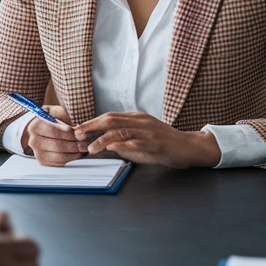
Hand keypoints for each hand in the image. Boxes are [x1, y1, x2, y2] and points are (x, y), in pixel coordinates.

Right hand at [21, 105, 92, 166]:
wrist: (40, 131)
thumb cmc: (51, 123)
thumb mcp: (57, 118)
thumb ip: (68, 125)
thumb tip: (81, 134)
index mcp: (35, 127)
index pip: (53, 131)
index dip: (68, 134)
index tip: (81, 134)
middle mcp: (33, 141)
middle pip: (57, 145)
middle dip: (74, 145)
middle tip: (85, 144)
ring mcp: (37, 153)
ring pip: (58, 156)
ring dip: (74, 154)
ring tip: (83, 150)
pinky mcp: (42, 161)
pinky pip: (58, 163)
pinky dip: (69, 160)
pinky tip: (76, 155)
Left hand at [74, 112, 220, 168]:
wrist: (188, 147)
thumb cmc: (164, 145)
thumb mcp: (141, 140)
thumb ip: (124, 141)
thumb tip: (103, 146)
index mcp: (136, 118)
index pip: (109, 116)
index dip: (92, 122)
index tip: (78, 130)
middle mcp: (140, 121)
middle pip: (111, 119)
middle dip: (91, 126)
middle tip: (77, 135)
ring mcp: (148, 131)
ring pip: (121, 130)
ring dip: (102, 139)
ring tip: (90, 148)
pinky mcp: (155, 142)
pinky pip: (136, 142)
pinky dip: (122, 145)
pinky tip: (112, 148)